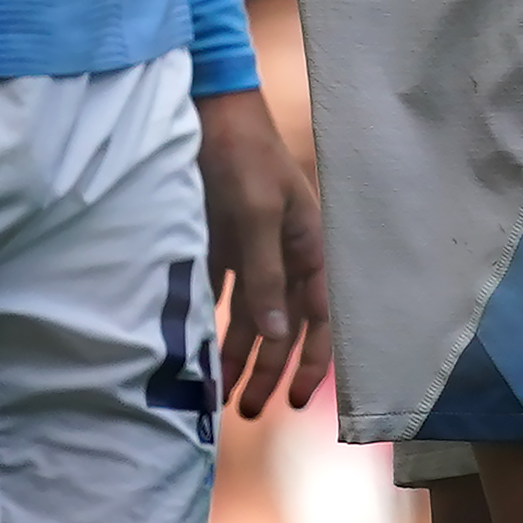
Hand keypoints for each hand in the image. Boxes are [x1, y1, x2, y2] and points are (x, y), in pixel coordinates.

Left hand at [195, 86, 330, 416]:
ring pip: (253, 316)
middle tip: (248, 412)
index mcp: (309, 243)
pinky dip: (216, 327)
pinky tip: (202, 353)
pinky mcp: (220, 244)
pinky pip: (223, 298)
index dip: (313, 359)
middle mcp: (285, 252)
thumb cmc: (240, 157)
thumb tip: (282, 335)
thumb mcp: (255, 215)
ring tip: (224, 396)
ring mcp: (253, 250)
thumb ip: (267, 276)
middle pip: (285, 324)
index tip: (297, 401)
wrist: (205, 111)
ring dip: (242, 354)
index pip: (320, 315)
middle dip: (271, 369)